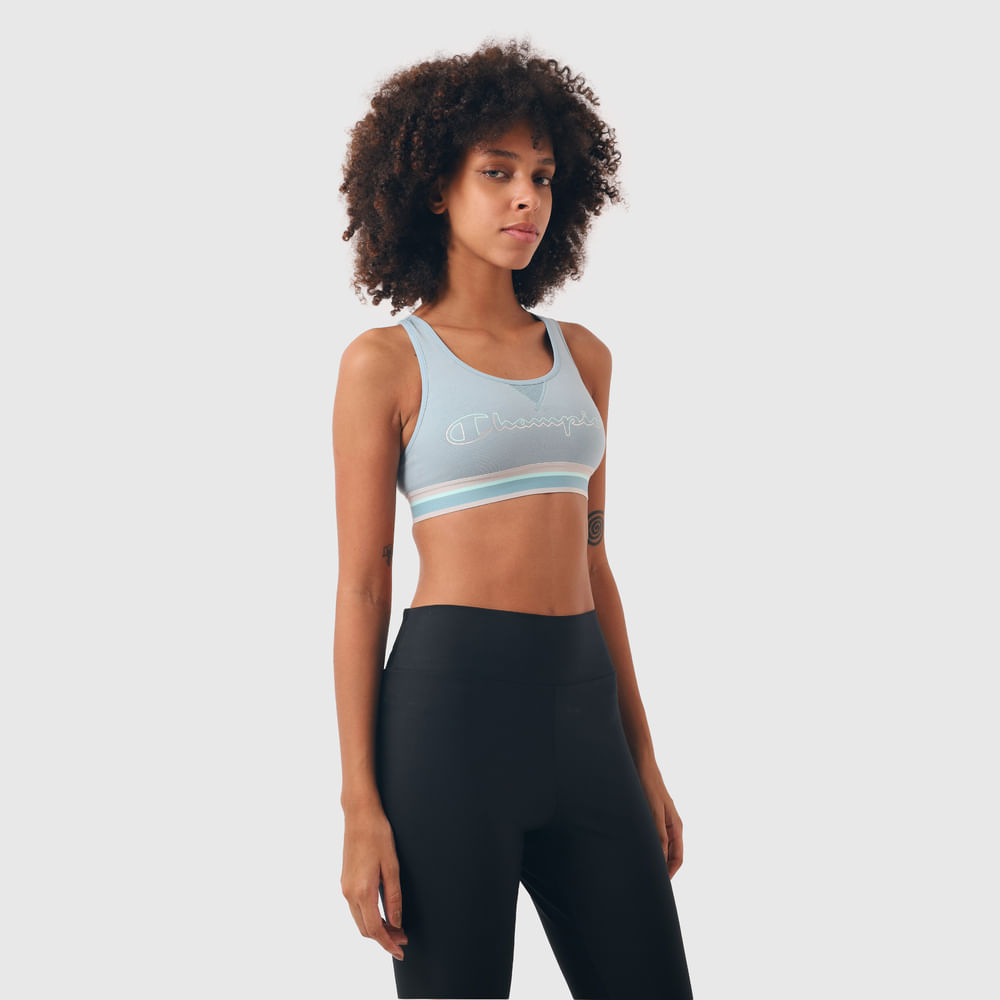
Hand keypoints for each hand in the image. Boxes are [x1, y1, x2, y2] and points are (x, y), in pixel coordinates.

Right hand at [341, 805, 408, 960]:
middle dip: (384, 938)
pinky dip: (369, 916)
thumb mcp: (392, 866)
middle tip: (403, 939)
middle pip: (365, 929)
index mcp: (362, 891)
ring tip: (396, 928)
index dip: (388, 944)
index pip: (374, 929)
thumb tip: (396, 922)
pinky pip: (356, 908)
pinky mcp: (345, 880)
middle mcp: (349, 892)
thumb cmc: (378, 835)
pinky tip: (382, 913)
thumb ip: (393, 897)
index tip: (401, 951)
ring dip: (376, 928)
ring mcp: (345, 887)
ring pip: (359, 920)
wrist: (359, 814)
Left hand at [636, 759, 683, 878]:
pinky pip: (648, 835)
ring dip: (650, 856)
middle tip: (644, 880)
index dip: (669, 873)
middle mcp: (669, 825)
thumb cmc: (648, 785)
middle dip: (659, 868)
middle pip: (668, 854)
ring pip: (657, 845)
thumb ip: (659, 836)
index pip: (677, 858)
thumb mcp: (653, 813)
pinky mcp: (647, 814)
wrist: (639, 761)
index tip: (658, 886)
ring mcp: (659, 819)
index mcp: (675, 827)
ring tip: (635, 867)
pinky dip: (642, 844)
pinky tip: (628, 848)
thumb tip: (661, 861)